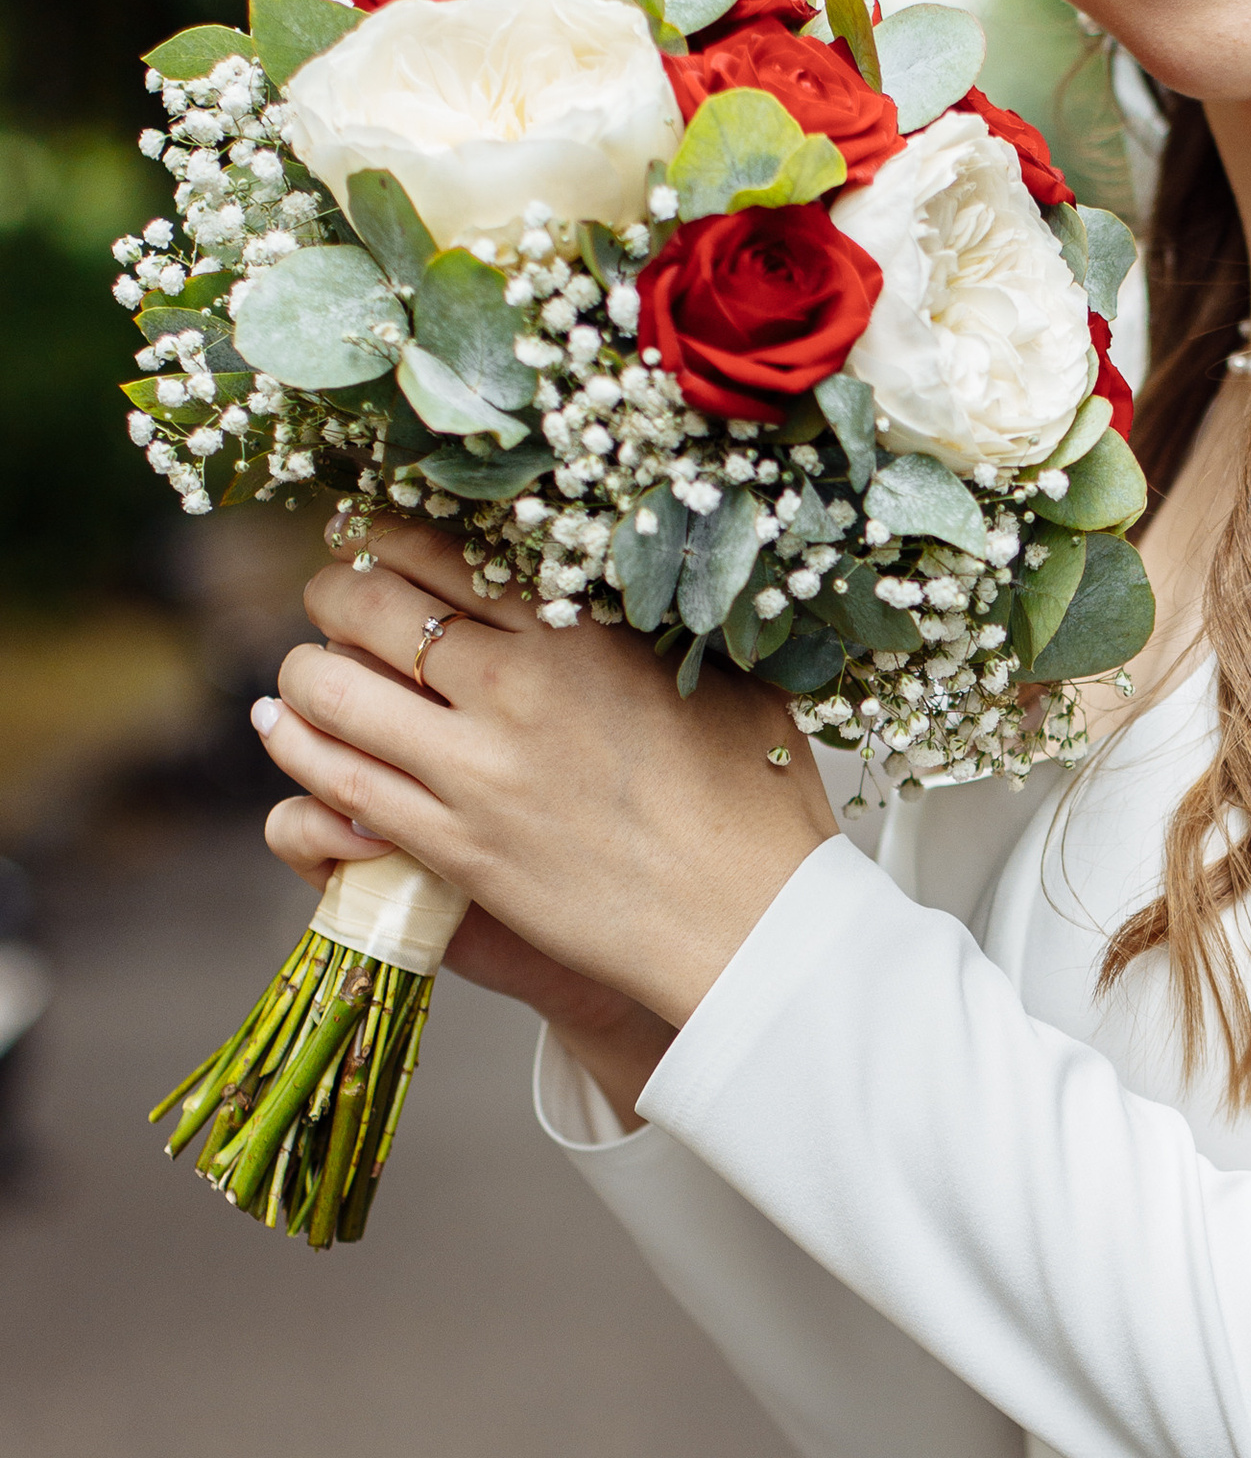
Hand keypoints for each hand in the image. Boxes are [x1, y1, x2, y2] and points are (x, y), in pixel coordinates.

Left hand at [254, 519, 836, 1072]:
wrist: (749, 922)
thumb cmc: (756, 799)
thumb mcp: (724, 676)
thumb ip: (656, 622)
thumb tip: (628, 569)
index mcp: (581, 630)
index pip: (443, 550)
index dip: (389, 535)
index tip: (375, 539)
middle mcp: (517, 685)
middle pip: (368, 604)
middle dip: (333, 590)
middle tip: (333, 597)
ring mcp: (476, 770)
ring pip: (332, 690)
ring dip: (302, 671)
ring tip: (305, 672)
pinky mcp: (453, 847)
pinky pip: (336, 782)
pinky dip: (299, 748)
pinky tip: (287, 733)